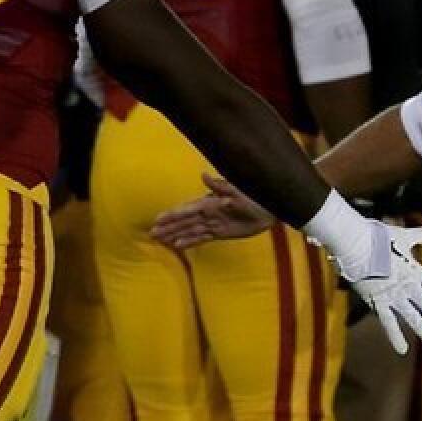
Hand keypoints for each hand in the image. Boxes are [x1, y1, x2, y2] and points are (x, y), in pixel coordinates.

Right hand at [151, 174, 273, 249]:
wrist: (270, 209)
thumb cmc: (254, 196)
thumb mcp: (237, 190)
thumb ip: (220, 186)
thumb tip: (203, 174)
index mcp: (210, 202)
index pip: (187, 209)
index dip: (173, 214)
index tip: (158, 218)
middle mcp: (209, 213)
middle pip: (185, 221)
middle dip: (169, 226)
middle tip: (152, 232)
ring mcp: (214, 223)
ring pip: (190, 230)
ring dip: (175, 234)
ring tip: (159, 240)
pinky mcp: (220, 232)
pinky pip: (202, 238)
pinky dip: (190, 241)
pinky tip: (178, 245)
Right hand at [341, 220, 421, 354]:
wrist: (355, 245)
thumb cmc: (379, 237)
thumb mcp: (404, 236)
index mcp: (416, 270)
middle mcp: (408, 286)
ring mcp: (393, 296)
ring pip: (413, 319)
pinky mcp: (377, 302)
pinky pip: (388, 323)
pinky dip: (395, 337)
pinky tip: (402, 350)